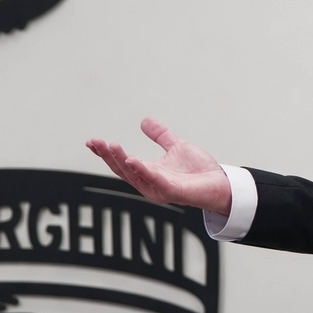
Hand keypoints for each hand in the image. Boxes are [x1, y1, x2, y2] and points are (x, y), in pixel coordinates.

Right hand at [85, 117, 232, 213]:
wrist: (221, 183)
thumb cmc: (199, 170)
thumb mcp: (176, 146)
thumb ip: (161, 136)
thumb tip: (145, 121)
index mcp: (148, 172)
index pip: (121, 163)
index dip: (106, 153)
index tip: (92, 141)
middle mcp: (150, 182)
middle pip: (122, 170)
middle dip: (108, 156)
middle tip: (96, 142)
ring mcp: (159, 188)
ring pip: (134, 175)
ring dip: (121, 161)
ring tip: (111, 146)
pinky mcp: (172, 191)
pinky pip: (154, 181)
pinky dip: (142, 171)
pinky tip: (131, 160)